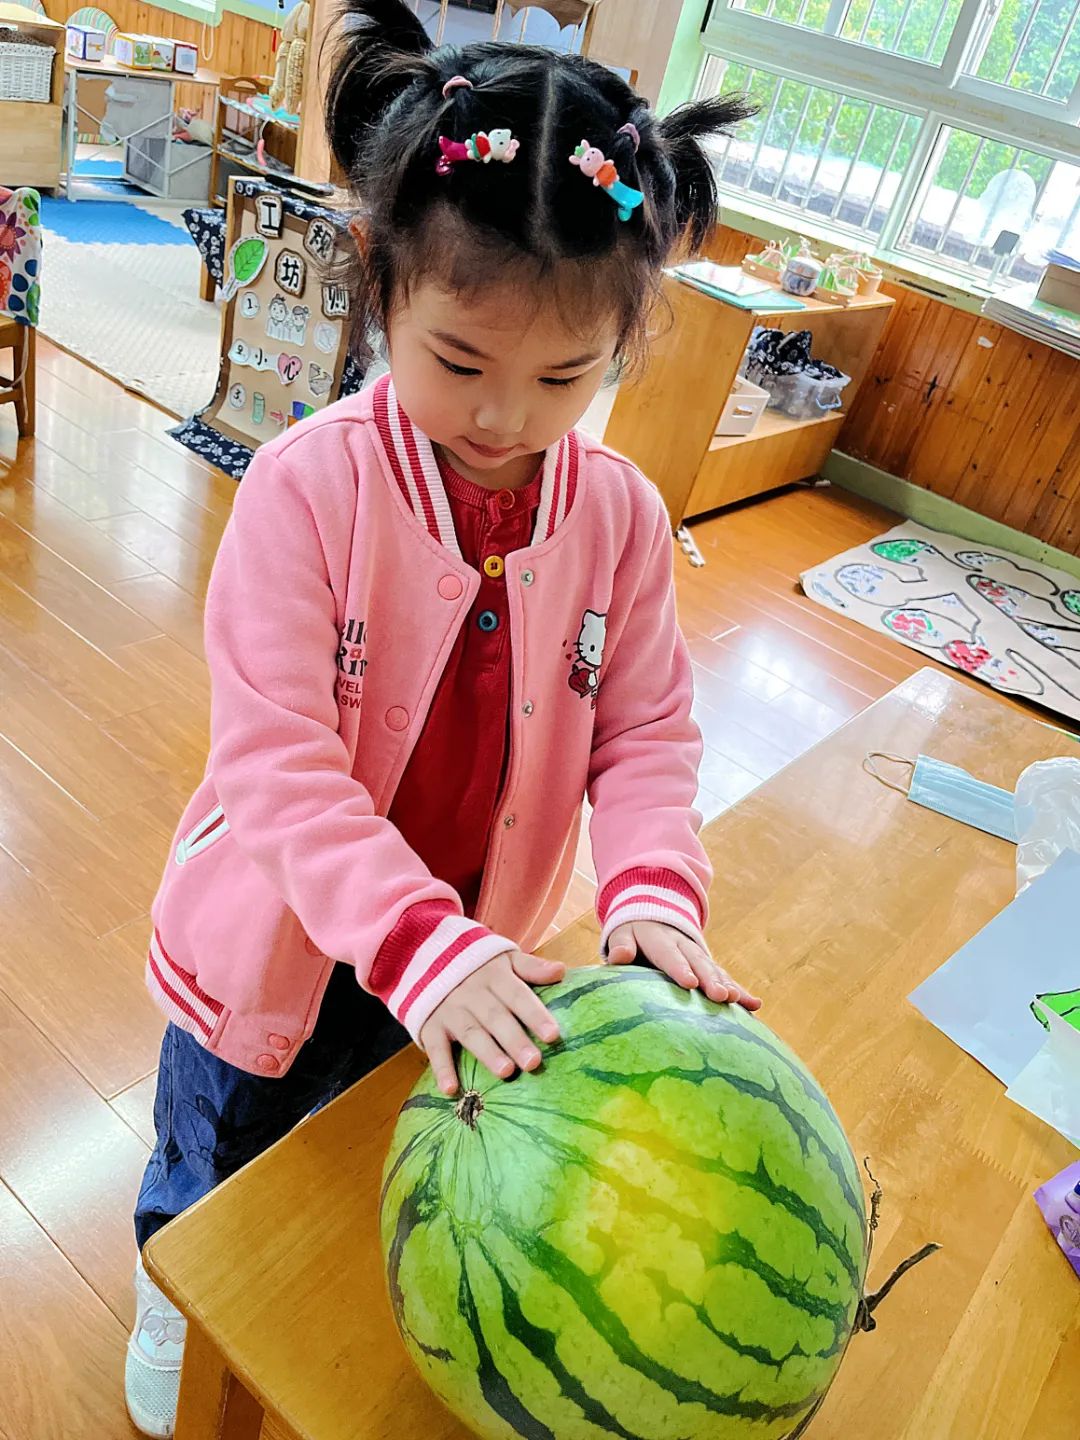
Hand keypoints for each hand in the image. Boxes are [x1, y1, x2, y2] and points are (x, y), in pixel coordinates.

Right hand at [419, 950, 565, 1095]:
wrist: (426, 957)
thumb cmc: (478, 966)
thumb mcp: (504, 958)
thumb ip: (531, 967)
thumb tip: (561, 971)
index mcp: (494, 975)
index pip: (517, 995)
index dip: (534, 1015)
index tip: (553, 1035)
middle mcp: (471, 992)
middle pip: (496, 1017)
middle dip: (515, 1040)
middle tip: (533, 1063)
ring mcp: (449, 1009)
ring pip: (470, 1033)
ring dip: (487, 1053)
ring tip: (506, 1072)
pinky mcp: (430, 1025)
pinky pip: (435, 1048)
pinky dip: (442, 1068)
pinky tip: (451, 1089)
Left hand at [607, 921, 760, 1009]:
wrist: (654, 919)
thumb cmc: (633, 936)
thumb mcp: (623, 935)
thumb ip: (620, 945)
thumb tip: (617, 956)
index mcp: (661, 940)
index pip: (670, 955)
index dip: (680, 968)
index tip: (690, 982)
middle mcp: (685, 947)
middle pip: (698, 963)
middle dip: (710, 979)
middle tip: (720, 996)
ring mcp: (699, 957)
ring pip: (715, 971)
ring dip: (727, 985)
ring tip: (736, 1001)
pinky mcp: (709, 968)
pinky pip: (726, 979)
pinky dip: (740, 991)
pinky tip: (755, 1005)